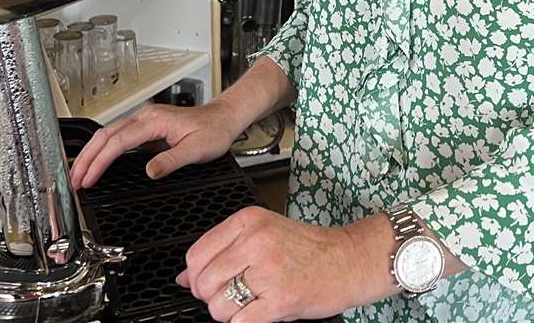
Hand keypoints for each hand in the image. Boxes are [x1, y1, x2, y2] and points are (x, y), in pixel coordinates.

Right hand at [69, 101, 243, 189]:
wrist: (224, 119)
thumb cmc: (213, 131)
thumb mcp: (197, 150)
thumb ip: (171, 160)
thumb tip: (149, 171)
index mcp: (154, 121)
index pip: (117, 142)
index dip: (99, 162)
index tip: (88, 179)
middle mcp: (145, 117)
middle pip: (105, 136)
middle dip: (85, 158)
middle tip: (73, 180)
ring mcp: (144, 121)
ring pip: (107, 135)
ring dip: (90, 153)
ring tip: (78, 174)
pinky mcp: (145, 127)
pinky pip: (116, 137)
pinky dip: (101, 150)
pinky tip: (96, 162)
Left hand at [178, 208, 391, 321]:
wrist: (350, 259)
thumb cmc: (310, 249)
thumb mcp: (264, 235)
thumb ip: (223, 252)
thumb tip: (183, 277)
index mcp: (248, 221)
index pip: (196, 255)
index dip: (198, 277)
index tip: (212, 281)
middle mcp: (256, 242)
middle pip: (203, 283)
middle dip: (213, 297)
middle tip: (237, 294)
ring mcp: (268, 270)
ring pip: (218, 306)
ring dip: (230, 313)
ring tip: (253, 303)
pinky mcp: (280, 298)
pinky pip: (240, 322)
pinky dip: (246, 322)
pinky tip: (263, 310)